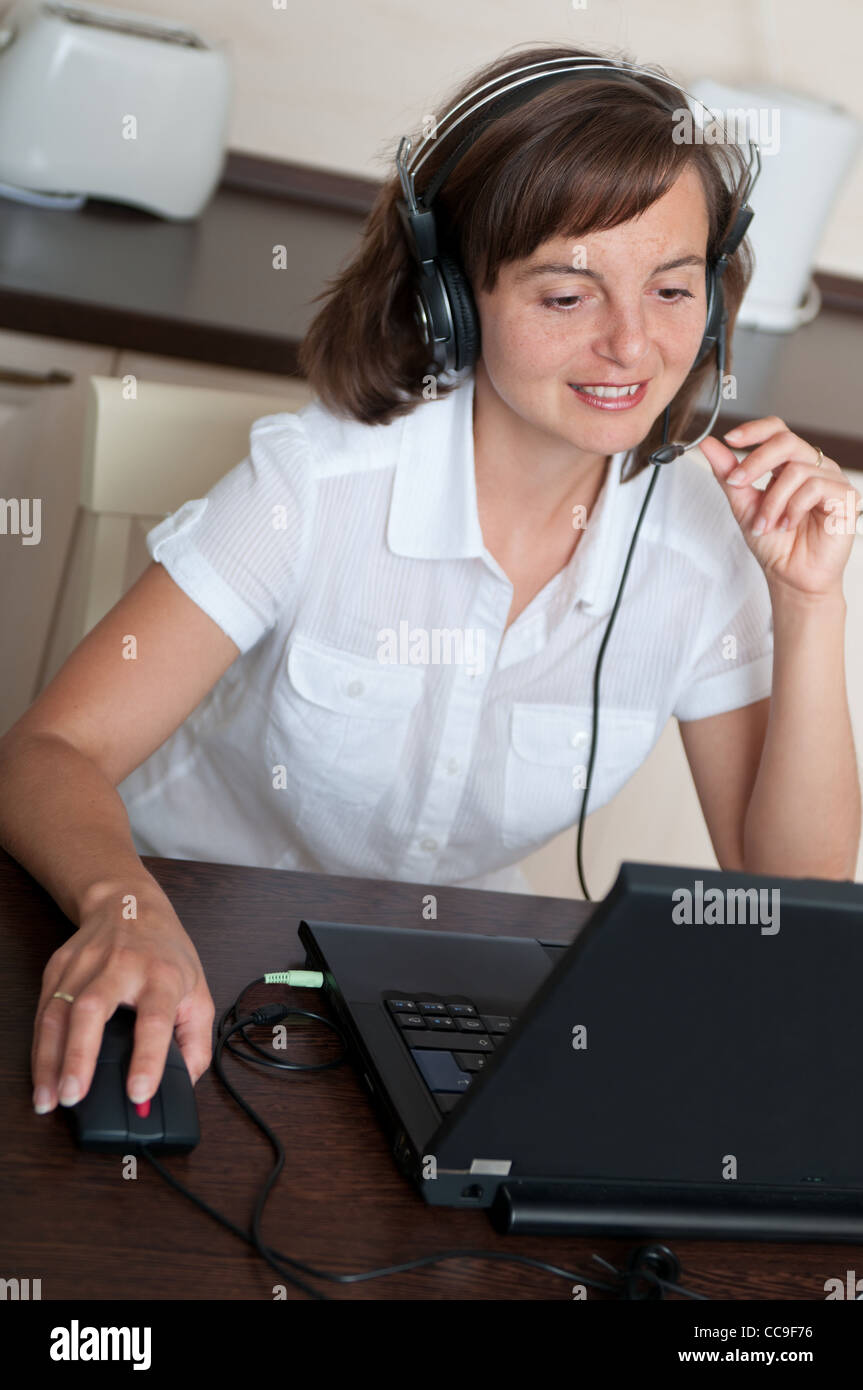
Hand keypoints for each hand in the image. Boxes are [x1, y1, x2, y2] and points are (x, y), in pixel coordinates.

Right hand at [31, 879, 213, 1113]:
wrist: (129, 904)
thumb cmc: (165, 953)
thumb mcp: (198, 990)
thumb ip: (196, 1040)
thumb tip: (186, 1083)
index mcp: (162, 975)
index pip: (154, 1018)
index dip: (148, 1057)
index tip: (139, 1092)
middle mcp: (121, 967)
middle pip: (94, 1008)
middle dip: (80, 1055)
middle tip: (75, 1095)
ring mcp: (85, 964)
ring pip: (60, 1011)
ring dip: (50, 1059)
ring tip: (50, 1099)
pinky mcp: (58, 967)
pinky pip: (44, 1011)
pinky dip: (40, 1047)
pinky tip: (42, 1075)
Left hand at [699, 417, 860, 600]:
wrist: (791, 577)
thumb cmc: (774, 545)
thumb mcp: (743, 506)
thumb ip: (728, 475)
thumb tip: (709, 445)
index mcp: (791, 465)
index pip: (778, 430)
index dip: (754, 430)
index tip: (730, 439)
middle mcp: (814, 468)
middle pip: (786, 441)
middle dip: (755, 462)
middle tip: (736, 483)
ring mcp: (832, 481)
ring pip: (796, 470)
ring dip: (772, 501)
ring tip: (765, 524)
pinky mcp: (845, 498)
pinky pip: (815, 488)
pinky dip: (793, 508)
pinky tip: (788, 525)